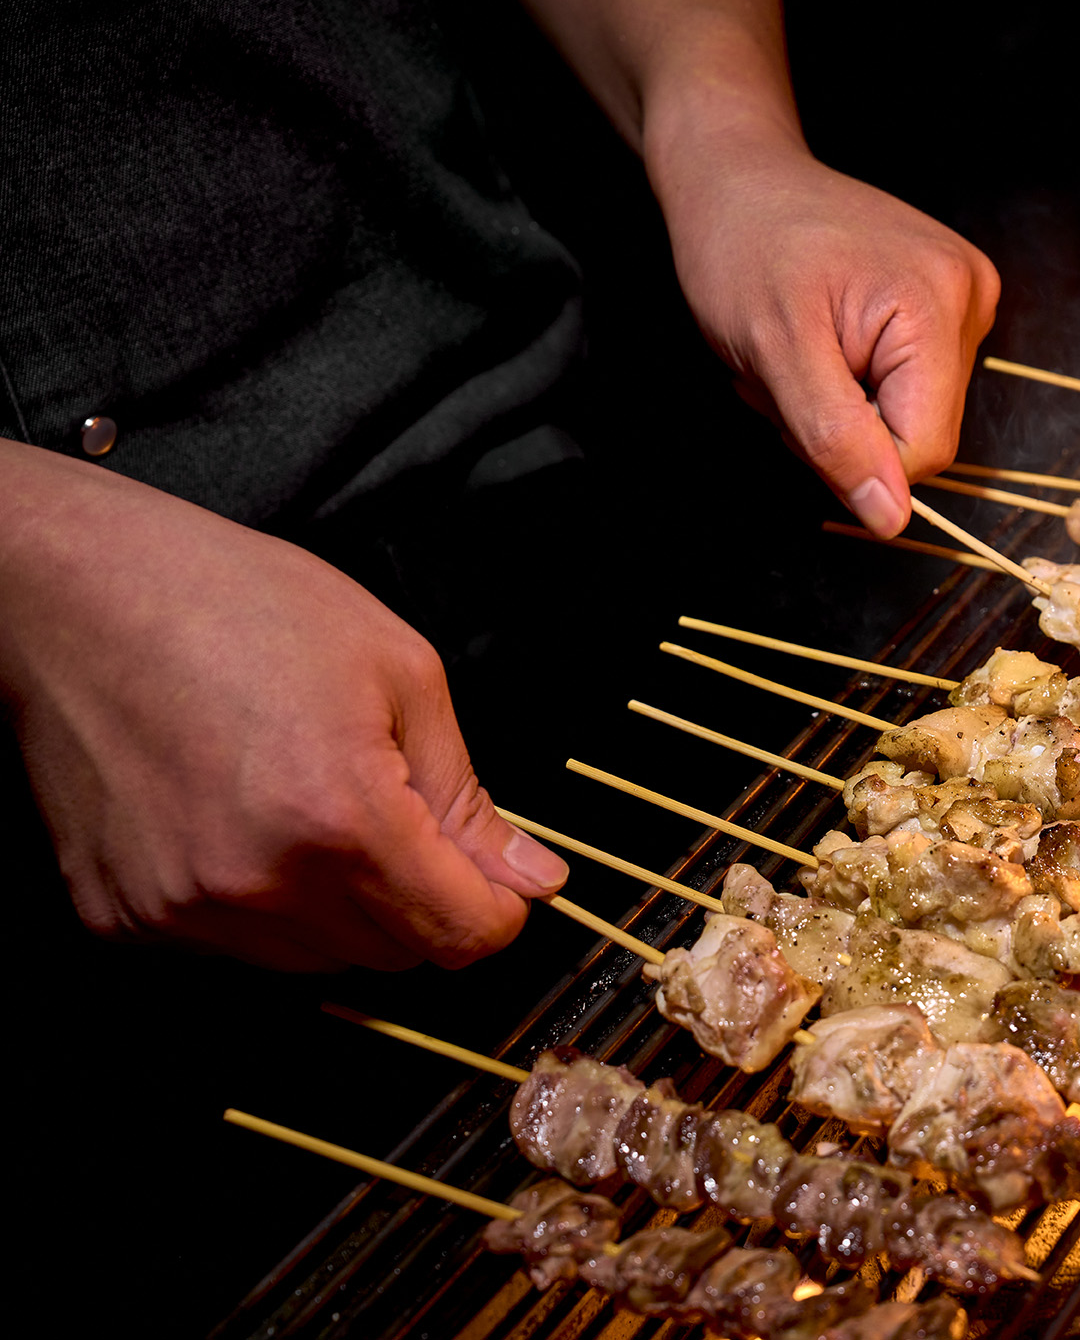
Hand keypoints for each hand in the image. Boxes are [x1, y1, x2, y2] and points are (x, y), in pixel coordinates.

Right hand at [0, 444, 568, 970]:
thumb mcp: (400, 673)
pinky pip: (234, 945)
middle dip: (421, 899)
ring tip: (308, 800)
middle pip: (395, 955)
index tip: (502, 877)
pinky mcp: (125, 916)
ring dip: (342, 905)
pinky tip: (245, 819)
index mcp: (341, 819)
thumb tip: (533, 878)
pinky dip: (262, 903)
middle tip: (396, 810)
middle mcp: (259, 883)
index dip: (498, 908)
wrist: (74, 593)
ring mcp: (183, 909)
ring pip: (319, 959)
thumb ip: (468, 797)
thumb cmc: (234, 604)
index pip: (461, 935)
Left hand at [654, 132, 999, 535]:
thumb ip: (837, 438)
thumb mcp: (773, 352)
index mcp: (937, 305)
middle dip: (844, 424)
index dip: (851, 454)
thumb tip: (892, 518)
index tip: (796, 399)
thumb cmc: (742, 246)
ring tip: (802, 346)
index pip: (923, 450)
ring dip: (842, 403)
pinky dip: (852, 379)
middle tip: (789, 366)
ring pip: (910, 414)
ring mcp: (963, 297)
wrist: (737, 175)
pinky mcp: (945, 301)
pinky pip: (907, 383)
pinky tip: (822, 337)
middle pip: (920, 432)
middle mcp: (970, 297)